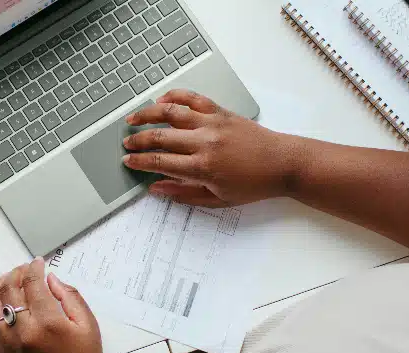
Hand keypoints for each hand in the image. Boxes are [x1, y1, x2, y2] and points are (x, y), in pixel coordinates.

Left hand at [0, 258, 101, 352]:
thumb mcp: (88, 326)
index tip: (38, 263)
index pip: (32, 284)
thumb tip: (51, 279)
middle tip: (25, 269)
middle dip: (16, 273)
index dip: (34, 268)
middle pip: (9, 291)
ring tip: (5, 282)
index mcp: (47, 323)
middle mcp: (23, 333)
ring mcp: (8, 344)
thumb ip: (70, 297)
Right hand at [123, 89, 298, 206]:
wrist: (282, 164)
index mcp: (202, 167)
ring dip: (147, 114)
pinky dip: (175, 96)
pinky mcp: (221, 111)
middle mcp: (204, 142)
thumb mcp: (218, 200)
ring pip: (170, 113)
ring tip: (133, 118)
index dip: (139, 161)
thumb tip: (157, 188)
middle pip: (160, 136)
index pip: (159, 161)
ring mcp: (212, 123)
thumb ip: (184, 194)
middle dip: (138, 140)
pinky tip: (162, 100)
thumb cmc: (253, 184)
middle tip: (126, 144)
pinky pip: (192, 98)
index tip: (128, 161)